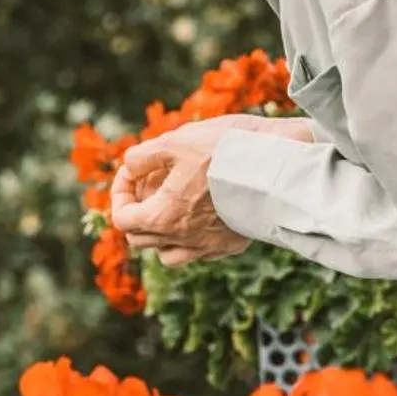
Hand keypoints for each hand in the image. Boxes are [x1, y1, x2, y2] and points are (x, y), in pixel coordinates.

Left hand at [108, 115, 315, 266]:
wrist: (276, 168)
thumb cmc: (223, 153)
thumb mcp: (173, 142)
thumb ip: (141, 157)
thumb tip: (130, 168)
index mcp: (163, 217)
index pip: (122, 219)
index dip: (120, 193)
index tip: (132, 173)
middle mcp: (183, 240)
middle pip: (141, 239)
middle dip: (137, 211)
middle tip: (150, 182)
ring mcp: (209, 247)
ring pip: (168, 254)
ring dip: (161, 231)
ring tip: (171, 201)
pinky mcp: (231, 245)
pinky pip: (199, 251)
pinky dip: (190, 236)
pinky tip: (199, 210)